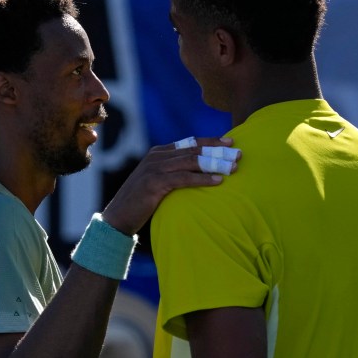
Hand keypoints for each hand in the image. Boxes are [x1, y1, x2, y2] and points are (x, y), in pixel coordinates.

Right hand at [101, 137, 238, 234]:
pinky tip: (219, 181)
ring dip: (215, 163)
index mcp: (159, 153)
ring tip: (233, 167)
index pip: (190, 143)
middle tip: (238, 153)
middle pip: (194, 150)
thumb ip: (174, 172)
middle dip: (218, 151)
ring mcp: (155, 168)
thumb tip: (198, 171)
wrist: (119, 217)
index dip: (211, 141)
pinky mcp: (155, 183)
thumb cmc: (142, 202)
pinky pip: (184, 178)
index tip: (230, 141)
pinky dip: (203, 179)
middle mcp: (157, 156)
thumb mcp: (158, 181)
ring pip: (191, 162)